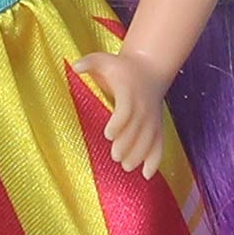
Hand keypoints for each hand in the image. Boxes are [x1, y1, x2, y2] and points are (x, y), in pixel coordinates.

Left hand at [74, 48, 166, 178]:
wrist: (150, 68)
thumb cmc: (120, 66)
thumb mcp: (103, 59)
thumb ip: (89, 62)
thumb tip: (74, 66)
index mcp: (129, 92)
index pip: (126, 109)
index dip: (119, 122)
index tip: (108, 134)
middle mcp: (144, 106)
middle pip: (138, 128)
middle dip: (128, 143)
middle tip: (115, 157)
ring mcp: (152, 118)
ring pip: (149, 139)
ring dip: (140, 154)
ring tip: (127, 167)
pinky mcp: (157, 125)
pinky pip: (159, 143)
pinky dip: (155, 159)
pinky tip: (147, 175)